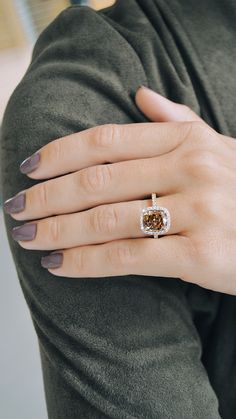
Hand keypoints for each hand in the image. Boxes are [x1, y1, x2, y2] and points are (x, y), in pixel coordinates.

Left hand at [4, 87, 235, 294]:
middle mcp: (191, 168)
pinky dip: (85, 262)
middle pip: (96, 180)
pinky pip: (126, 257)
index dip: (60, 153)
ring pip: (105, 219)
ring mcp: (197, 210)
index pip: (106, 141)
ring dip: (57, 229)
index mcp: (187, 140)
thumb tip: (138, 94)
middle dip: (47, 196)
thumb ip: (176, 120)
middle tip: (15, 208)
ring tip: (28, 237)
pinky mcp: (200, 254)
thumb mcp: (218, 145)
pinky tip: (59, 264)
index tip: (29, 167)